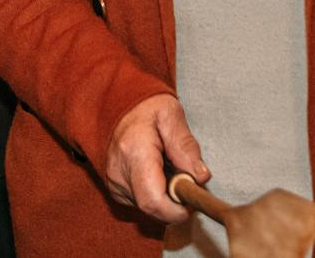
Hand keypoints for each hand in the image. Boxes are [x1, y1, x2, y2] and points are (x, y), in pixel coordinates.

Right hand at [105, 94, 207, 224]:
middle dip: (175, 203)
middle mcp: (119, 172)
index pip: (153, 201)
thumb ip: (186, 146)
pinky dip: (155, 193)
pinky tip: (157, 173)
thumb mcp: (172, 116)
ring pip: (148, 208)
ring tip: (169, 169)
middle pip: (153, 208)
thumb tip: (201, 177)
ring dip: (165, 197)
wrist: (119, 104)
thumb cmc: (147, 108)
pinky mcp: (115, 189)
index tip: (192, 203)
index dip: (176, 211)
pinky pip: (140, 203)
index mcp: (134, 152)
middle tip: (186, 180)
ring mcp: (114, 183)